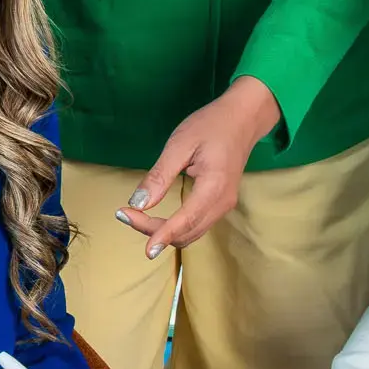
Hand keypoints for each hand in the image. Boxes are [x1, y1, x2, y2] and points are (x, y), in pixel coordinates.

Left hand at [117, 77, 281, 257]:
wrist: (243, 119)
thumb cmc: (210, 126)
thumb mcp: (179, 144)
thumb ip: (159, 175)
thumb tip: (138, 203)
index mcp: (213, 188)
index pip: (185, 221)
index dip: (162, 236)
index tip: (144, 249)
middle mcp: (222, 204)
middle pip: (186, 233)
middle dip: (155, 231)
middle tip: (125, 214)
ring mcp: (224, 206)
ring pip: (191, 233)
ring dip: (164, 232)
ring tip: (135, 217)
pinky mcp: (220, 204)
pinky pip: (196, 225)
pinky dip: (175, 227)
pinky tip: (156, 219)